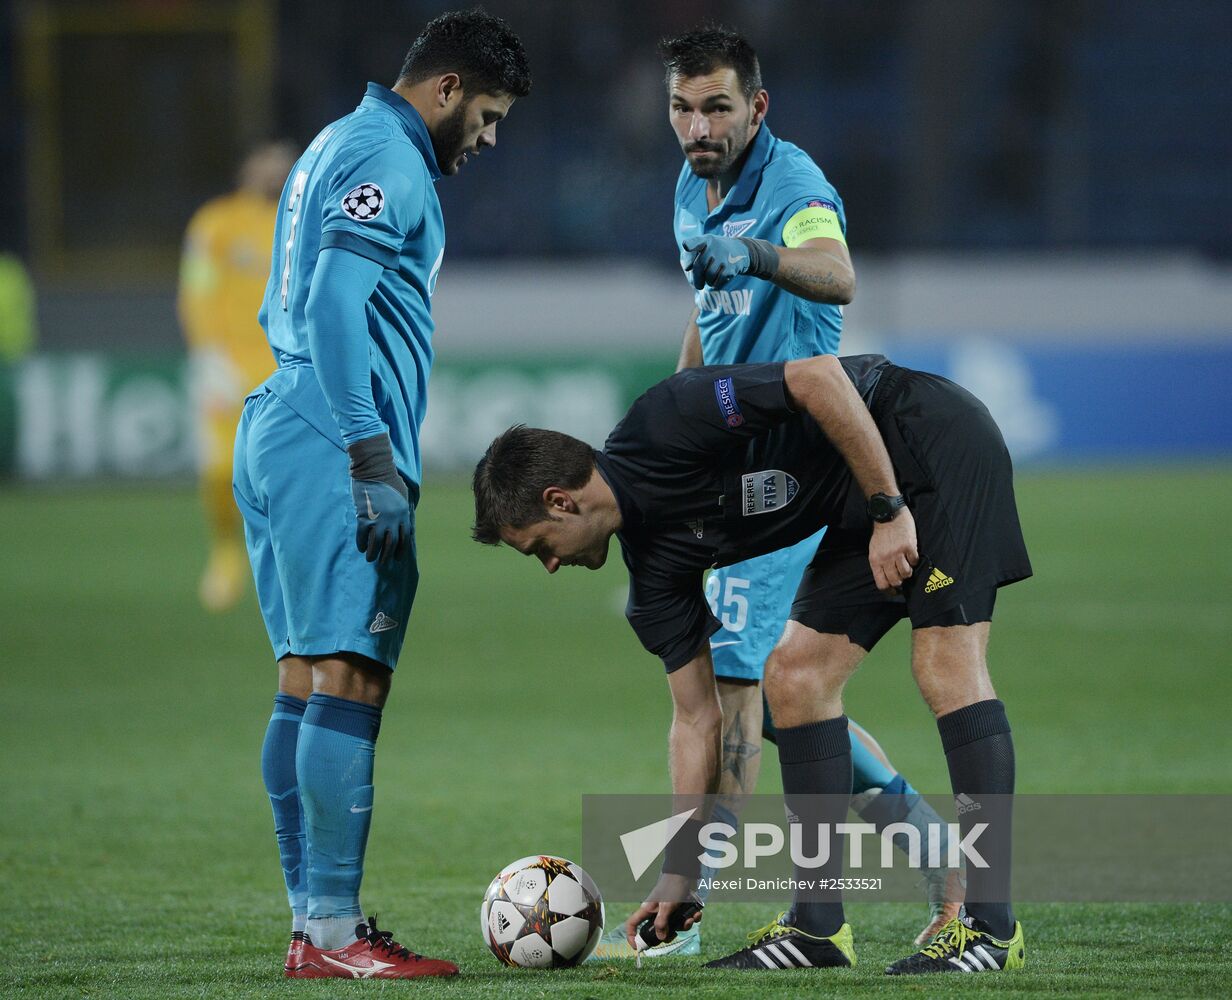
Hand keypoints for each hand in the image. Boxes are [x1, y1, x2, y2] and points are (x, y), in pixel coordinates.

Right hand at [346, 433, 411, 562]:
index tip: (397, 558)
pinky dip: (361, 543)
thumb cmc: (389, 478)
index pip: (404, 538)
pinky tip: (360, 547)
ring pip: (376, 544)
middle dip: (386, 556)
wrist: (374, 467)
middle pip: (391, 544)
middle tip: (382, 563)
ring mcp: (378, 519)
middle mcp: (393, 520)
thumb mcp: (402, 494)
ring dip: (372, 553)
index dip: (400, 550)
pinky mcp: (364, 517)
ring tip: (369, 558)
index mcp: (403, 514)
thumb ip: (402, 508)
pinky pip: (362, 536)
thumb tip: (403, 519)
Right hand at [624, 874, 702, 947]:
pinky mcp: (680, 909)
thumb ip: (662, 923)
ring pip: (674, 928)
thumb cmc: (673, 886)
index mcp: (648, 910)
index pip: (633, 924)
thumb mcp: (666, 906)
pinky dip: (692, 919)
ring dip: (684, 926)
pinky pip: (685, 920)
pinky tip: (696, 914)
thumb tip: (661, 938)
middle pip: (657, 932)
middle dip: (669, 935)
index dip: (632, 936)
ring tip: (690, 919)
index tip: (637, 948)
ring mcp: (669, 912)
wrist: (687, 872)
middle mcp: (656, 913)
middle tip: (675, 933)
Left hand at [680, 235, 752, 289]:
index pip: (696, 242)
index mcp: (705, 240)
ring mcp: (724, 257)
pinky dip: (715, 284)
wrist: (739, 251)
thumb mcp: (702, 248)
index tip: (686, 246)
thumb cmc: (713, 252)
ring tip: (711, 277)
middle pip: (698, 267)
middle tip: (698, 285)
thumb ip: (688, 257)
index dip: (690, 244)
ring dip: (707, 281)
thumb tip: (687, 268)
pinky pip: (717, 282)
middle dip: (696, 279)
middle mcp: (714, 246)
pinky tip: (718, 278)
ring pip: (708, 277)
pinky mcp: (731, 268)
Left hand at [869, 507, 918, 591]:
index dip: (889, 590)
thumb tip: (887, 578)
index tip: (894, 591)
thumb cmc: (881, 533)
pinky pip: (914, 561)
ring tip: (907, 565)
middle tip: (902, 577)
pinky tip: (911, 555)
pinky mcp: (909, 546)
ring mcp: (897, 552)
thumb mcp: (874, 549)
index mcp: (875, 560)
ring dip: (908, 571)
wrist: (888, 514)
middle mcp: (886, 558)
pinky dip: (914, 560)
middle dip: (900, 581)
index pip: (881, 583)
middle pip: (895, 580)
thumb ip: (879, 563)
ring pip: (906, 573)